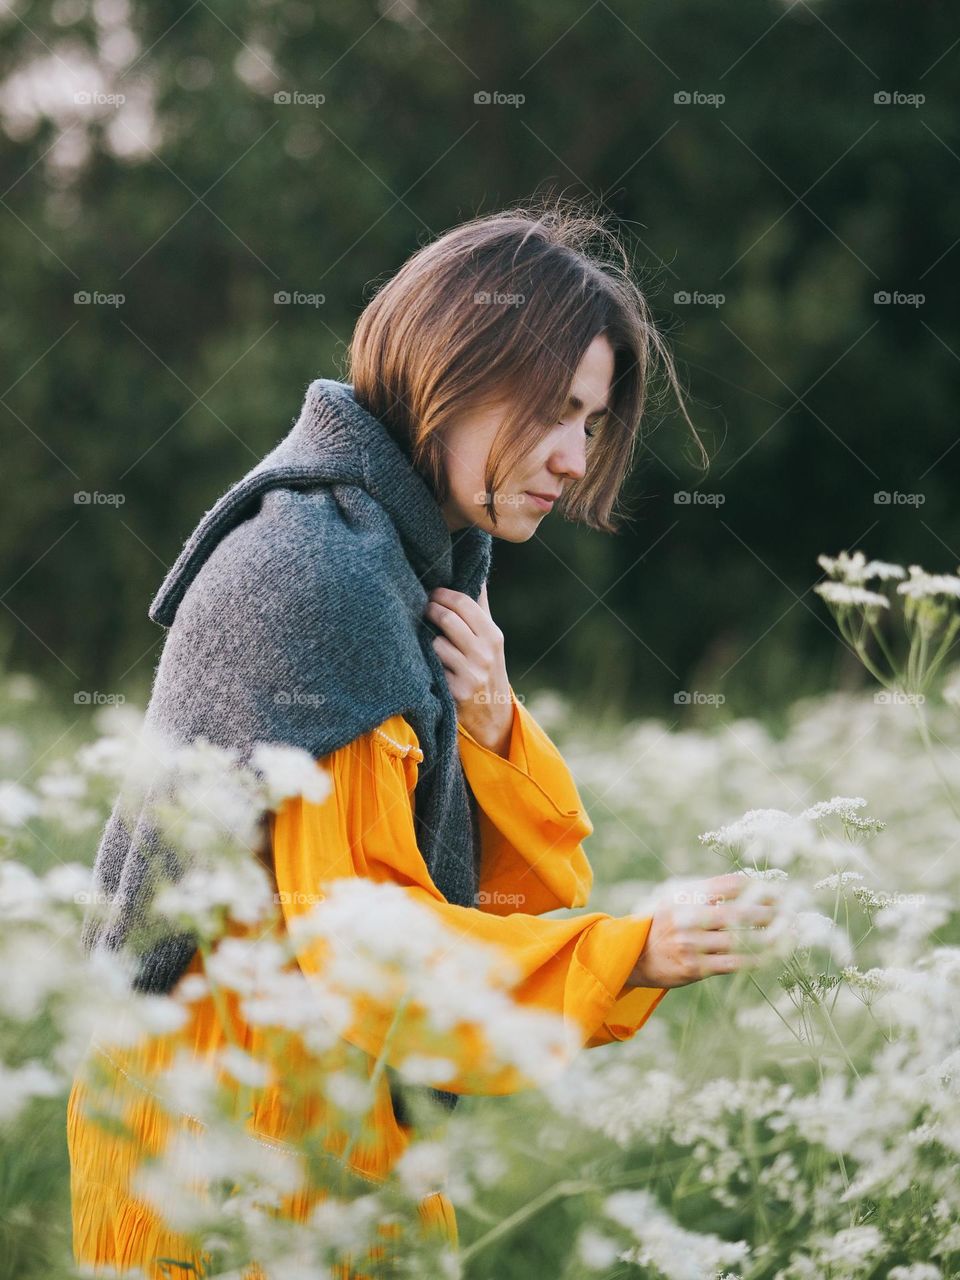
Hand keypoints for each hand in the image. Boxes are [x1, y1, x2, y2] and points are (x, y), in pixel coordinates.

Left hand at [424, 582, 513, 754]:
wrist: (493, 715)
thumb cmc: (487, 667)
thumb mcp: (491, 639)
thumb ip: (481, 608)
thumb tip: (476, 573)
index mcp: (493, 635)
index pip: (464, 602)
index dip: (442, 594)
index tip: (432, 592)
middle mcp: (484, 654)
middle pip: (448, 618)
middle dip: (430, 609)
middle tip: (422, 607)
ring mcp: (470, 674)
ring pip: (436, 642)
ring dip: (427, 639)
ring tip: (426, 638)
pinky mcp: (455, 692)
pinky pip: (431, 667)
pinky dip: (425, 662)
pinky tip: (425, 662)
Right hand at [626, 872, 781, 988]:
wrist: (637, 955)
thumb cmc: (667, 923)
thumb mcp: (679, 899)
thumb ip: (709, 892)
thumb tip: (750, 884)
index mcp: (686, 896)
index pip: (728, 885)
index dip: (756, 886)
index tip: (777, 890)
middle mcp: (687, 918)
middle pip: (737, 912)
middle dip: (767, 912)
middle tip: (789, 912)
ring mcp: (690, 943)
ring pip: (737, 940)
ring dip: (766, 937)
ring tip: (786, 934)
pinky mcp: (693, 967)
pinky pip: (730, 963)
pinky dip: (752, 959)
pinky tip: (768, 956)